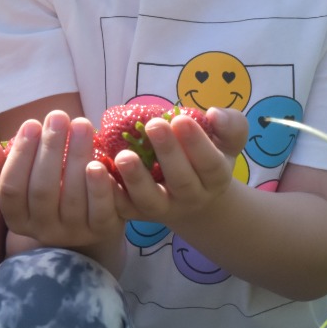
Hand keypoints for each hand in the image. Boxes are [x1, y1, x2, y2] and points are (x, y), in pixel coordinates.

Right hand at [0, 111, 123, 253]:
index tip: (31, 123)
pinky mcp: (102, 230)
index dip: (20, 156)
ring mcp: (74, 232)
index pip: (11, 189)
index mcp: (18, 217)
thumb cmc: (49, 182)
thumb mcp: (21, 174)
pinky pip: (100, 211)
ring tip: (80, 124)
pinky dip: (98, 187)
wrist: (90, 210)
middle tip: (58, 116)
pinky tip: (99, 162)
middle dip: (50, 149)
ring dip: (76, 156)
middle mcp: (43, 229)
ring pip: (72, 198)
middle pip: (42, 191)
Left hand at [112, 108, 248, 225]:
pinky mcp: (135, 213)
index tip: (181, 119)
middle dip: (168, 153)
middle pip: (181, 181)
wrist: (191, 195)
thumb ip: (230, 126)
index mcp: (215, 179)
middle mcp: (191, 198)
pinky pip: (121, 207)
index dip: (197, 143)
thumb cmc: (206, 156)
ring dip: (135, 178)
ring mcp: (162, 208)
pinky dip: (109, 192)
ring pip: (150, 200)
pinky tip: (96, 170)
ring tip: (123, 155)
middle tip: (155, 124)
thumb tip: (215, 114)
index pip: (210, 164)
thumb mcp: (227, 141)